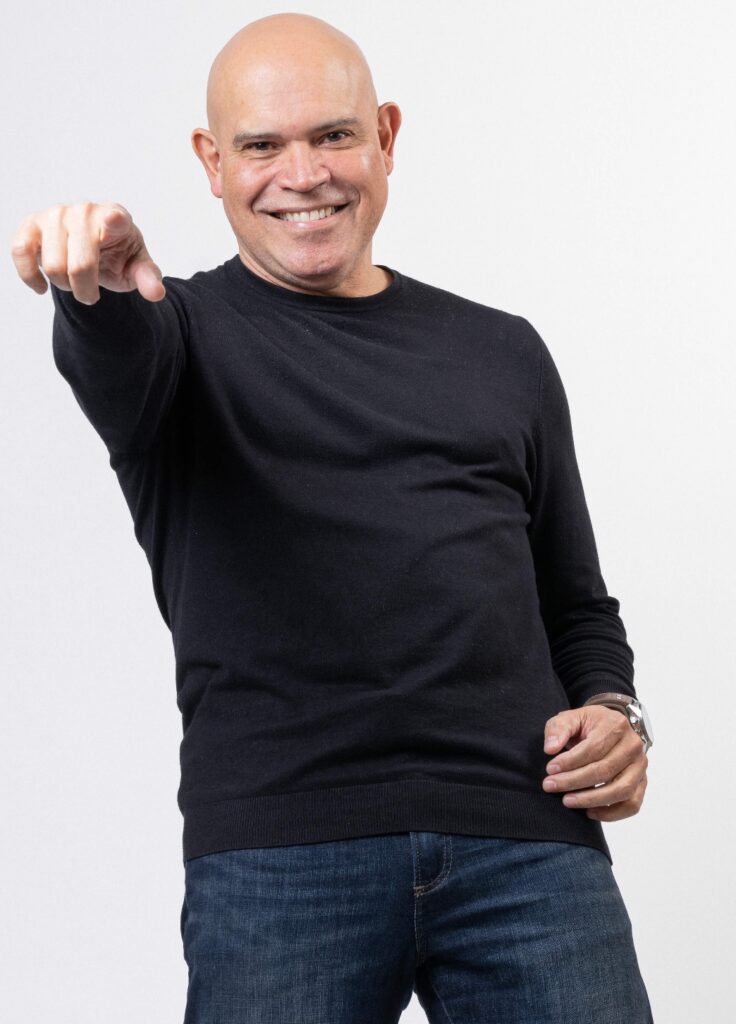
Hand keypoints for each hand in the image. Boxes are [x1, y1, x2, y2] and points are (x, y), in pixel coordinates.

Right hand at [9, 201, 165, 304]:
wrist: (95, 248)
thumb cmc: (118, 255)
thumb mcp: (137, 268)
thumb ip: (148, 278)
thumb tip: (156, 293)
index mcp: (117, 217)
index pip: (115, 219)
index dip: (113, 222)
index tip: (114, 220)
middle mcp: (85, 210)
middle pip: (80, 265)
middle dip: (85, 291)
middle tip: (91, 294)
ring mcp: (56, 214)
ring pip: (53, 265)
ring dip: (63, 286)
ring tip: (73, 282)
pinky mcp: (32, 224)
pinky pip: (21, 251)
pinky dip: (30, 275)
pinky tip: (41, 287)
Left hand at [542, 705, 648, 820]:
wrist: (609, 728)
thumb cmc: (588, 725)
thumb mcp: (570, 718)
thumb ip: (558, 729)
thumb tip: (550, 748)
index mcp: (616, 725)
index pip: (593, 748)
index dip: (570, 761)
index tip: (550, 769)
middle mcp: (633, 746)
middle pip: (605, 770)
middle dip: (574, 781)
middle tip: (550, 786)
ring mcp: (640, 766)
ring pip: (621, 790)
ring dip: (591, 800)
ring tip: (567, 801)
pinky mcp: (642, 782)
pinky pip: (632, 804)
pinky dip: (612, 813)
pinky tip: (589, 812)